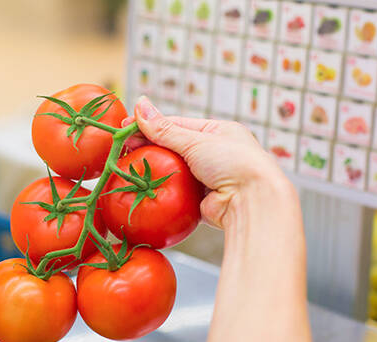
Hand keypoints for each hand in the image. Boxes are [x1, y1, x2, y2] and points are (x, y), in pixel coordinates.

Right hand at [124, 96, 294, 228]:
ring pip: (175, 172)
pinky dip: (165, 192)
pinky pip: (179, 194)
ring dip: (156, 172)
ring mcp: (211, 178)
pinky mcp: (205, 201)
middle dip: (150, 149)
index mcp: (219, 132)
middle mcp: (217, 153)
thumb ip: (164, 128)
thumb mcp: (196, 141)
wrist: (254, 202)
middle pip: (174, 149)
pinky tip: (146, 191)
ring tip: (129, 170)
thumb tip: (140, 104)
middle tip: (122, 151)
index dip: (150, 126)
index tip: (125, 129)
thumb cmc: (234, 164)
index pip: (177, 125)